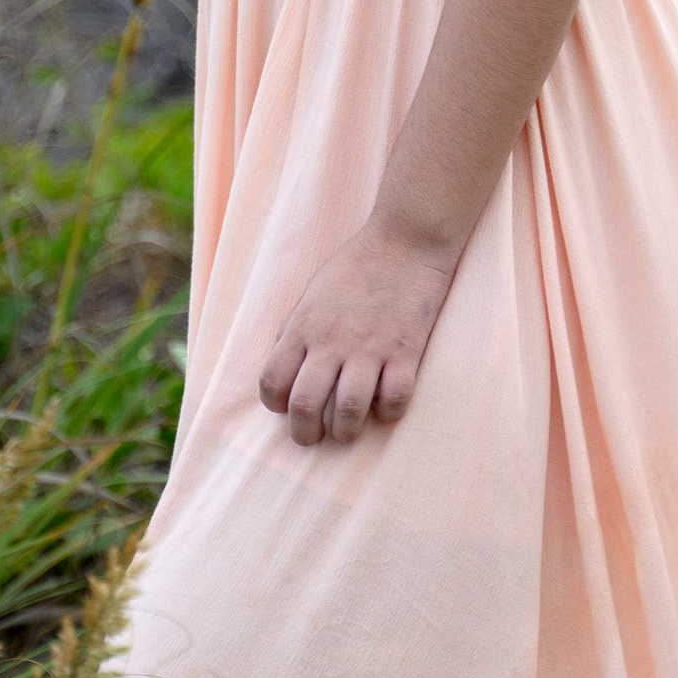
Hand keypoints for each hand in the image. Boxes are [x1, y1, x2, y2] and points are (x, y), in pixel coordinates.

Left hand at [258, 221, 455, 444]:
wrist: (405, 240)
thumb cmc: (356, 266)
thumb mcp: (312, 293)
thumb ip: (296, 330)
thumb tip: (285, 367)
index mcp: (303, 327)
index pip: (272, 382)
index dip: (275, 404)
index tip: (287, 407)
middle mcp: (331, 343)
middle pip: (305, 406)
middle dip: (305, 433)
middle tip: (313, 436)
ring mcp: (370, 350)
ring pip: (348, 412)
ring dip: (345, 432)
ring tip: (347, 432)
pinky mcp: (405, 353)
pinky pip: (394, 401)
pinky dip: (388, 413)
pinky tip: (386, 407)